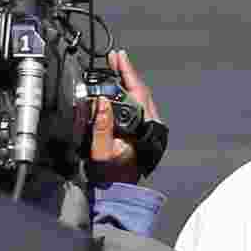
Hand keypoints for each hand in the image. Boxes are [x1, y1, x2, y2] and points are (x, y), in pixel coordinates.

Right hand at [87, 50, 161, 186]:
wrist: (116, 193)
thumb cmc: (110, 176)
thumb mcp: (101, 152)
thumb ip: (101, 127)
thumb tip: (102, 102)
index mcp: (143, 130)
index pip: (138, 93)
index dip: (128, 72)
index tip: (119, 57)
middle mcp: (149, 129)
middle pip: (141, 93)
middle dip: (127, 74)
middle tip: (114, 59)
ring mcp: (147, 132)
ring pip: (140, 100)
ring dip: (127, 84)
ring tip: (114, 70)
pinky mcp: (142, 135)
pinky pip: (137, 109)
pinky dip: (127, 96)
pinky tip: (118, 91)